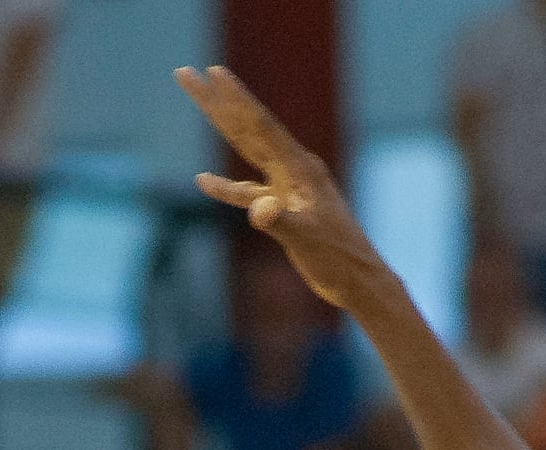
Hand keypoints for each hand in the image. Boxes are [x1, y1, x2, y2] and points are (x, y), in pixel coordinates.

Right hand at [176, 66, 393, 311]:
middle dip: (217, 101)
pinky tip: (204, 181)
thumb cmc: (339, 260)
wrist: (358, 280)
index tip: (212, 72)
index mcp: (300, 168)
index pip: (261, 126)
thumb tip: (257, 209)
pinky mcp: (283, 209)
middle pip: (247, 127)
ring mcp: (287, 187)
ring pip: (246, 149)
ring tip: (200, 101)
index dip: (235, 99)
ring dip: (221, 126)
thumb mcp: (307, 240)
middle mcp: (293, 169)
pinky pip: (247, 192)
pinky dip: (225, 187)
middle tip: (187, 74)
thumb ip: (280, 221)